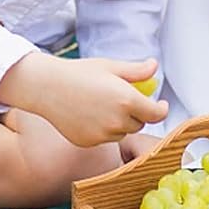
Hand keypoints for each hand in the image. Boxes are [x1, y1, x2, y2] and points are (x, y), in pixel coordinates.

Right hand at [7, 54, 167, 147]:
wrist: (47, 87)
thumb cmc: (78, 73)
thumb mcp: (110, 67)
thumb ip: (137, 71)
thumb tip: (154, 67)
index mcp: (127, 100)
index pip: (157, 114)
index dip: (161, 109)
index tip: (160, 105)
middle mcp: (117, 121)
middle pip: (140, 124)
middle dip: (137, 113)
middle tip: (122, 98)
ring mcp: (103, 134)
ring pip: (122, 132)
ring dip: (120, 123)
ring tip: (102, 105)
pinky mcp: (90, 142)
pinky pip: (105, 139)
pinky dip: (103, 130)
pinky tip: (89, 115)